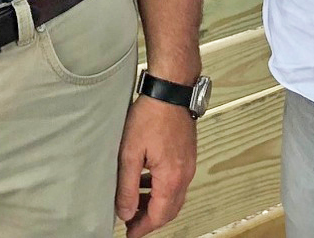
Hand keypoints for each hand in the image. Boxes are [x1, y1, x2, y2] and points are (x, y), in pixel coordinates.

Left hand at [116, 92, 196, 234]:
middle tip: (132, 223)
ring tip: (135, 202)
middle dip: (151, 219)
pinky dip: (162, 189)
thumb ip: (127, 186)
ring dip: (156, 204)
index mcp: (171, 178)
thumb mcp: (130, 152)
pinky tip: (147, 180)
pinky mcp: (187, 154)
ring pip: (174, 196)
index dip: (143, 228)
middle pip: (170, 210)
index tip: (130, 234)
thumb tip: (125, 212)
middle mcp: (184, 175)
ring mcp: (188, 165)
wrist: (171, 89)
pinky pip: (177, 181)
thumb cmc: (151, 115)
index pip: (159, 216)